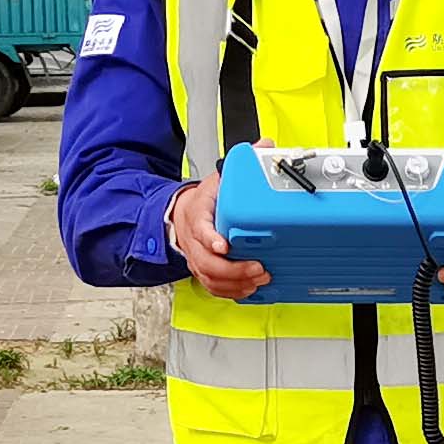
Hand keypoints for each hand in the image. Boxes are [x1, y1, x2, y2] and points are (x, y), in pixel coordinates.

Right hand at [171, 178, 270, 298]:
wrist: (180, 215)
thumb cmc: (202, 201)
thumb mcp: (215, 182)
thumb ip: (236, 172)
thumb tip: (263, 151)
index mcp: (196, 217)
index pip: (201, 230)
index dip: (211, 240)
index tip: (224, 245)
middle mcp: (193, 242)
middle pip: (207, 262)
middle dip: (234, 269)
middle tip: (258, 267)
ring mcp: (196, 259)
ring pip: (210, 278)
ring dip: (236, 283)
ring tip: (259, 280)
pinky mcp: (202, 271)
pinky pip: (213, 287)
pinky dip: (231, 292)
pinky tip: (248, 289)